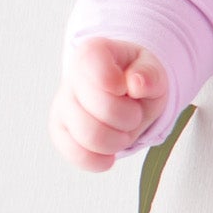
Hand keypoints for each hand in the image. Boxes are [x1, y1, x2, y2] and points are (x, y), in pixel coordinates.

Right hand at [49, 38, 170, 172]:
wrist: (125, 92)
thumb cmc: (137, 79)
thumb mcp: (153, 70)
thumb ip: (150, 73)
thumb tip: (137, 84)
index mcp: (92, 54)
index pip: (93, 66)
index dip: (115, 83)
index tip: (126, 87)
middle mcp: (71, 78)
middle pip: (101, 109)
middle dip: (130, 117)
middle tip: (134, 113)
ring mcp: (62, 106)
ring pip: (89, 135)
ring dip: (118, 140)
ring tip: (123, 131)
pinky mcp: (60, 131)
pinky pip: (76, 154)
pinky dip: (100, 159)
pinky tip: (111, 151)